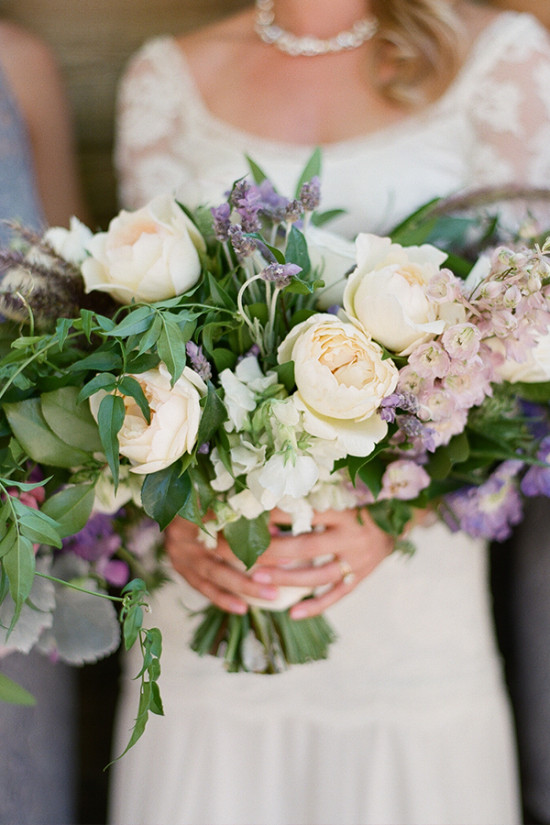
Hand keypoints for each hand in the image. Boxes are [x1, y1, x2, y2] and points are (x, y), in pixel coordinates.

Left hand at [254, 508, 393, 618]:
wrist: (401, 516)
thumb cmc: (363, 499)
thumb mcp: (344, 492)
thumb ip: (315, 498)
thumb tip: (273, 499)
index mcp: (346, 511)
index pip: (306, 515)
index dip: (278, 517)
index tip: (252, 518)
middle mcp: (352, 537)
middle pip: (306, 548)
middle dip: (273, 551)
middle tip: (245, 553)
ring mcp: (358, 561)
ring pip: (317, 575)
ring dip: (286, 578)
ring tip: (257, 580)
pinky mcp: (361, 577)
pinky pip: (336, 596)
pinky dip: (315, 606)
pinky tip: (292, 614)